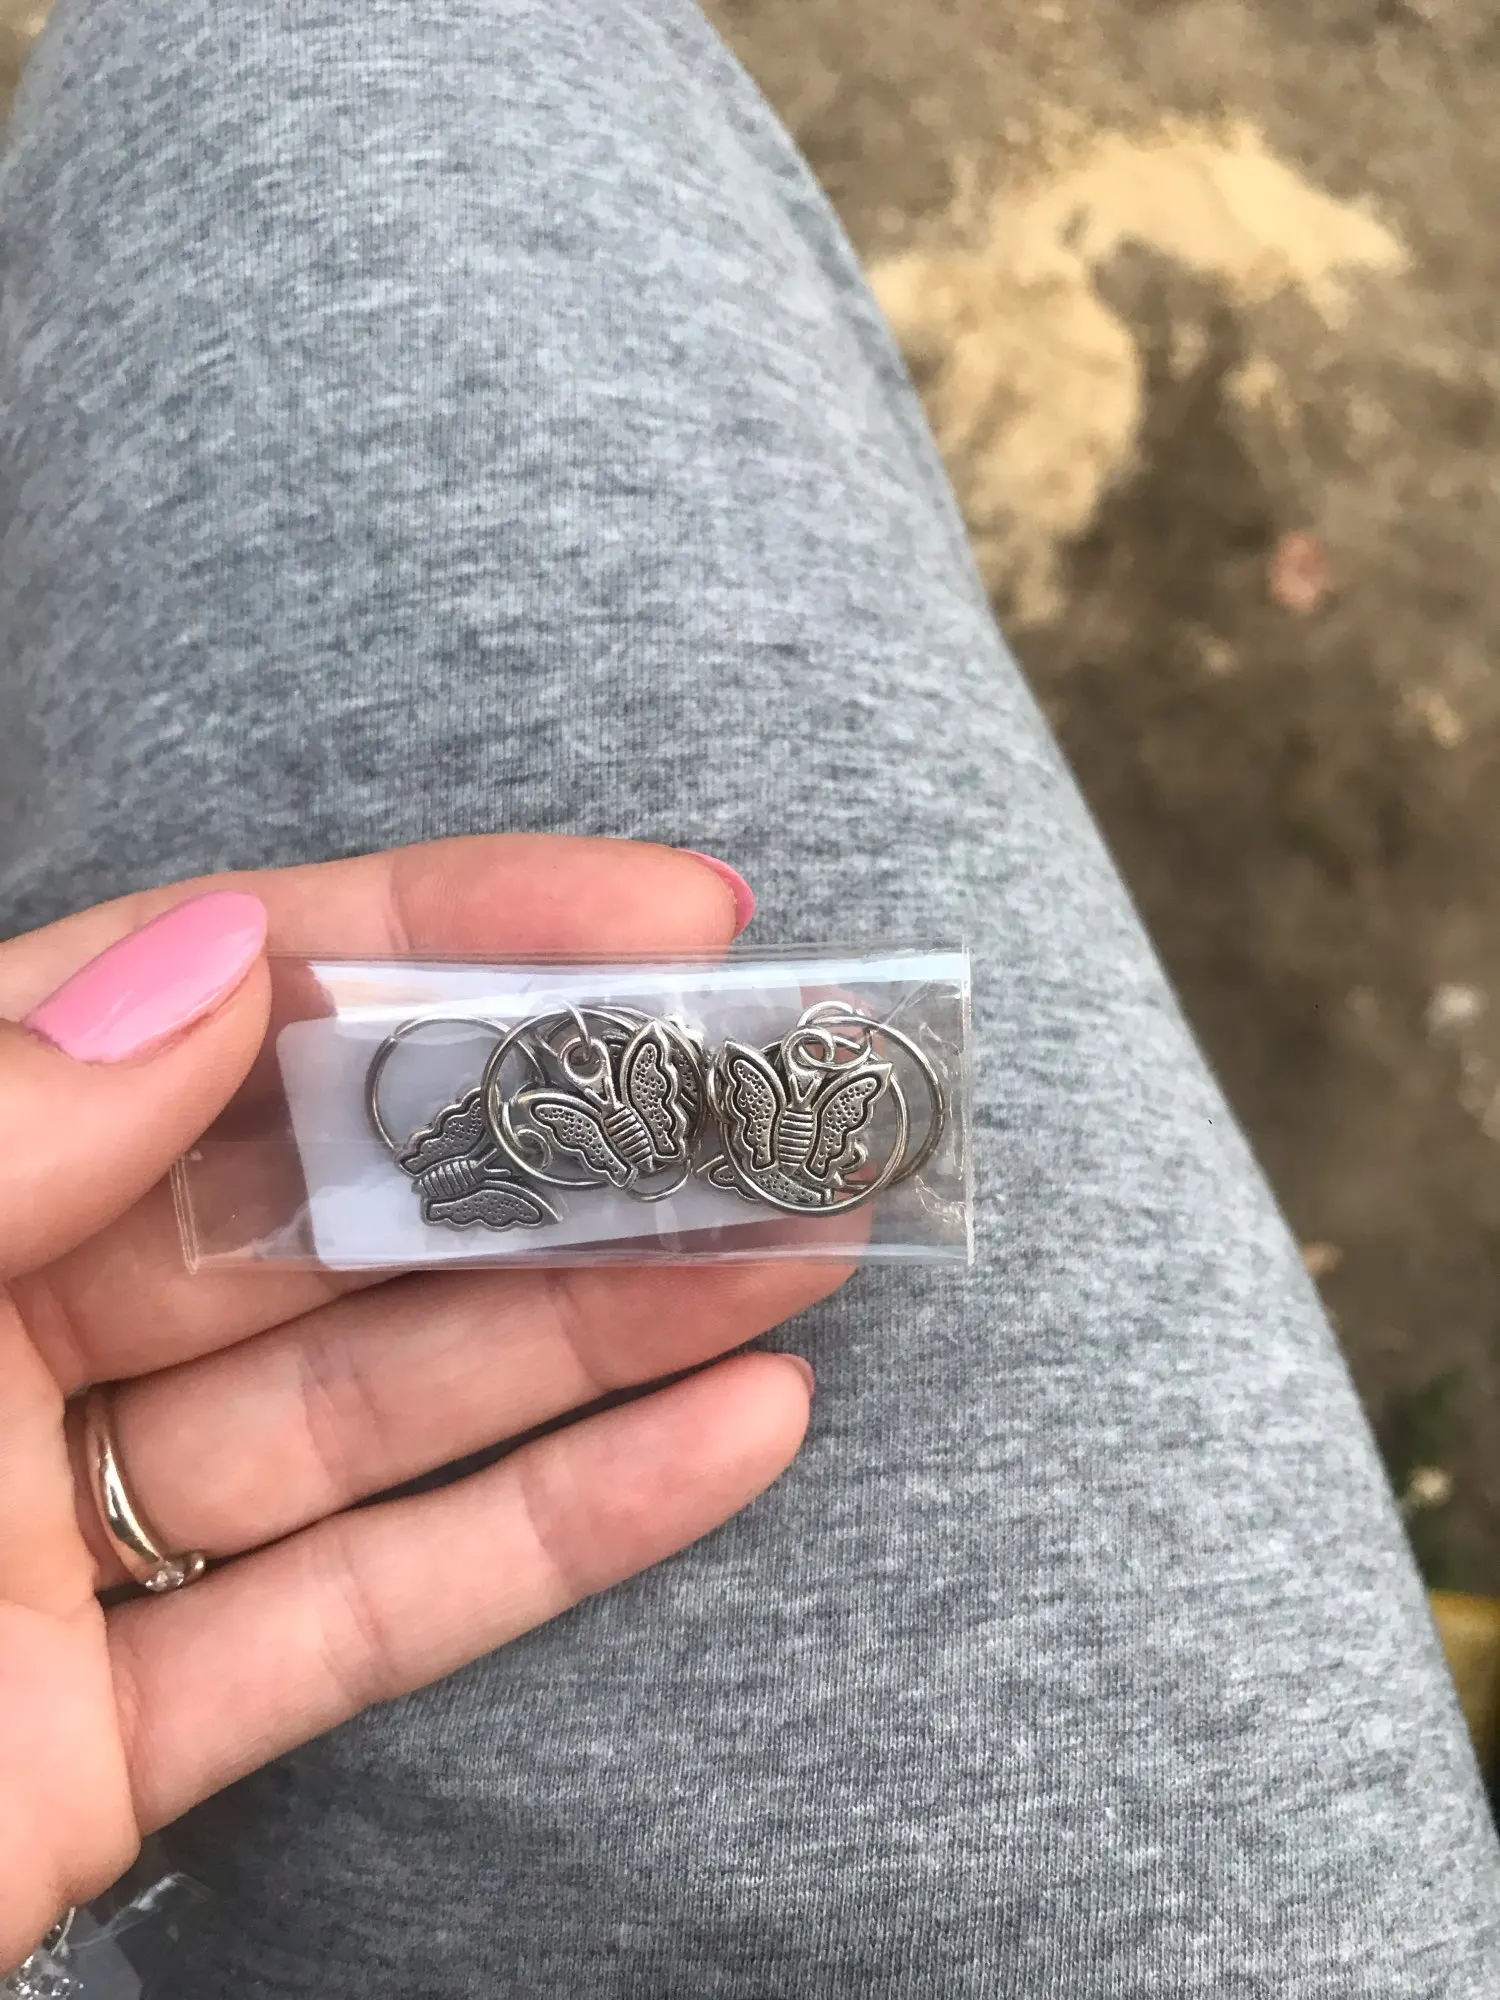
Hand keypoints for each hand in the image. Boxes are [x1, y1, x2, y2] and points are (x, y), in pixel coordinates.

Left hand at [0, 836, 843, 1972]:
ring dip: (610, 1320)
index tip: (660, 916)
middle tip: (777, 1085)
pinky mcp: (118, 1742)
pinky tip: (738, 1432)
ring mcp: (58, 1542)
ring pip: (381, 1397)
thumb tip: (213, 956)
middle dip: (570, 1137)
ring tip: (809, 1236)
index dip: (442, 933)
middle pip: (332, 1202)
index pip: (206, 1001)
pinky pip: (368, 1612)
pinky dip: (560, 1529)